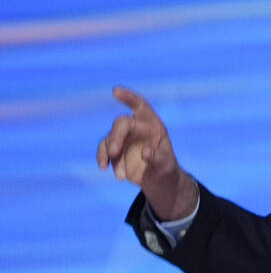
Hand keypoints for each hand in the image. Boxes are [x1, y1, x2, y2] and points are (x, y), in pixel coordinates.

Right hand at [97, 87, 196, 219]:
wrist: (159, 181)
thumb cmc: (166, 168)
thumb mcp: (166, 164)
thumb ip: (158, 157)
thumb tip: (145, 152)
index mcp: (153, 124)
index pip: (140, 105)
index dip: (128, 97)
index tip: (115, 91)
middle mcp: (136, 127)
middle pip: (121, 124)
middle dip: (116, 137)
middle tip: (114, 153)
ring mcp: (124, 137)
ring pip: (111, 140)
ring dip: (113, 157)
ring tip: (121, 176)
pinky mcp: (115, 149)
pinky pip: (104, 150)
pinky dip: (103, 158)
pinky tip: (103, 167)